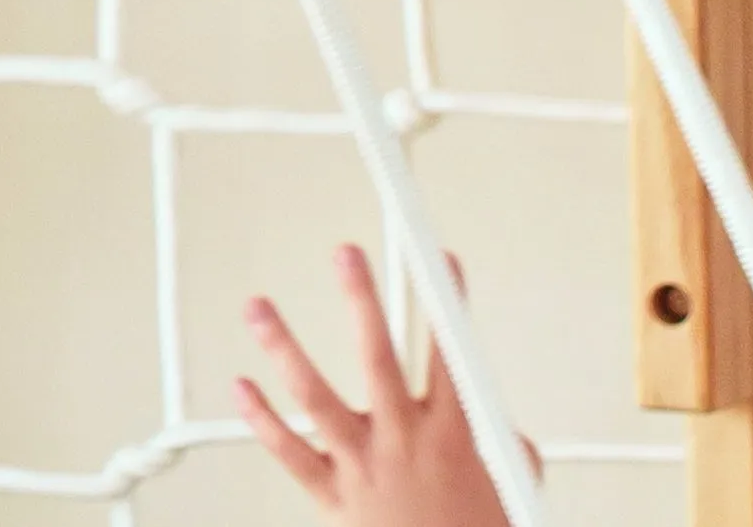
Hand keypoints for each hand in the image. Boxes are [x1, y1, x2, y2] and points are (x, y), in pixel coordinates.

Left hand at [237, 247, 526, 526]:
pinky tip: (242, 387)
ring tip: (258, 306)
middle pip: (378, 358)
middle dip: (362, 300)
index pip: (452, 357)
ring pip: (315, 397)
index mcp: (451, 439)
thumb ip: (505, 450)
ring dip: (283, 348)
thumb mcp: (510, 493)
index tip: (438, 259)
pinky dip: (263, 421)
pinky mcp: (334, 498)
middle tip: (345, 253)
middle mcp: (403, 443)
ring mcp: (363, 468)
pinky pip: (291, 455)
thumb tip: (505, 428)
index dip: (448, 304)